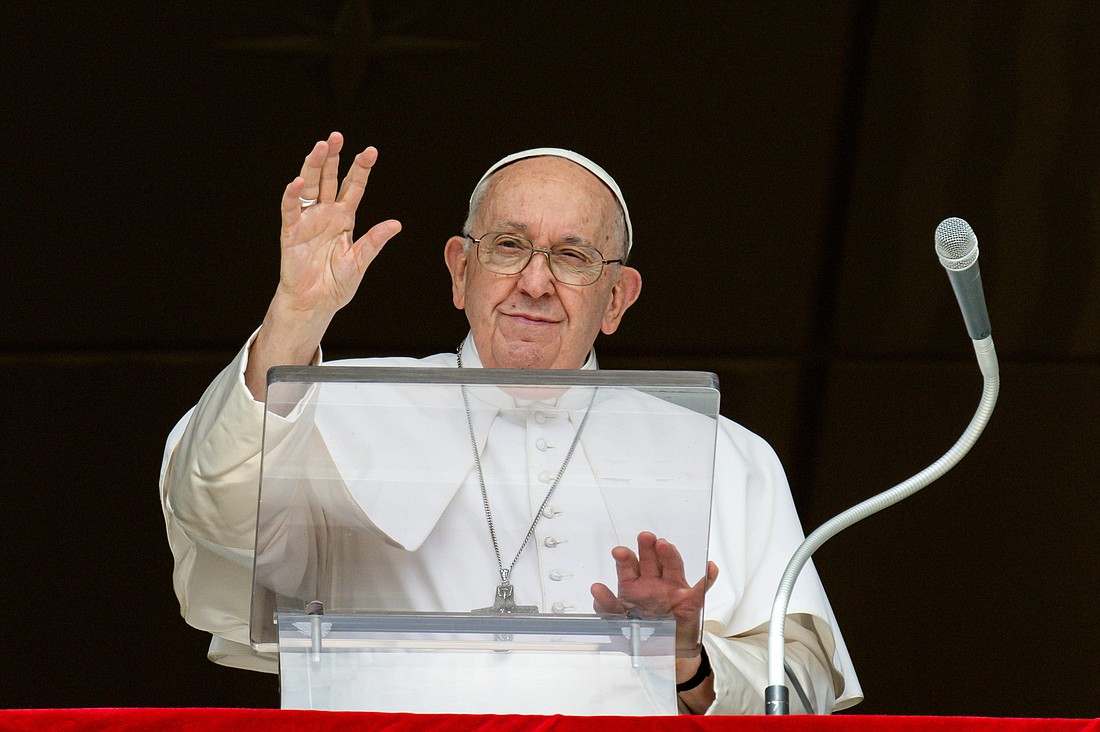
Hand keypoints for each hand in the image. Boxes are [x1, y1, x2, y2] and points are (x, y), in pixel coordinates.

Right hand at [276, 131, 400, 317]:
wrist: (316, 304)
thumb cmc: (336, 284)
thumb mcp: (360, 261)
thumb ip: (374, 241)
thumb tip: (396, 224)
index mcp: (344, 219)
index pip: (354, 187)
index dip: (361, 170)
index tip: (371, 151)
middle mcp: (326, 214)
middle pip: (330, 179)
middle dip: (334, 158)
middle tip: (337, 137)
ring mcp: (308, 221)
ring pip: (310, 187)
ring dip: (314, 166)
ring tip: (321, 147)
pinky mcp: (291, 232)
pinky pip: (291, 210)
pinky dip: (293, 196)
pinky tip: (298, 182)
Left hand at [590, 531, 718, 658]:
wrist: (658, 653)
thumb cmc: (636, 632)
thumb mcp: (616, 621)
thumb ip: (606, 605)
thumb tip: (596, 588)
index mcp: (632, 584)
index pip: (628, 566)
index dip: (624, 557)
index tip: (619, 552)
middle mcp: (652, 581)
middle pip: (650, 560)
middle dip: (647, 548)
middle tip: (645, 538)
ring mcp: (672, 588)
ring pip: (672, 567)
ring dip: (669, 555)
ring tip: (664, 545)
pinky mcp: (689, 601)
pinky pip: (701, 589)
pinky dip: (708, 578)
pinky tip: (711, 567)